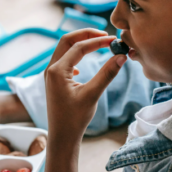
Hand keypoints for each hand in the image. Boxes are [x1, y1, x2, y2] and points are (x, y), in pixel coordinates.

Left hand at [43, 29, 126, 171]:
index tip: (113, 40)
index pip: (78, 46)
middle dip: (86, 35)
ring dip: (80, 43)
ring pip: (64, 49)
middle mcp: (51, 69)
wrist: (61, 136)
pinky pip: (63, 59)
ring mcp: (50, 74)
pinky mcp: (54, 80)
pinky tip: (82, 67)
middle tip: (105, 35)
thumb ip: (107, 74)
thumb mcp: (92, 94)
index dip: (97, 41)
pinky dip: (75, 55)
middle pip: (67, 40)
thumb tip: (121, 56)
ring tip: (98, 43)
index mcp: (57, 70)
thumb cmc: (75, 118)